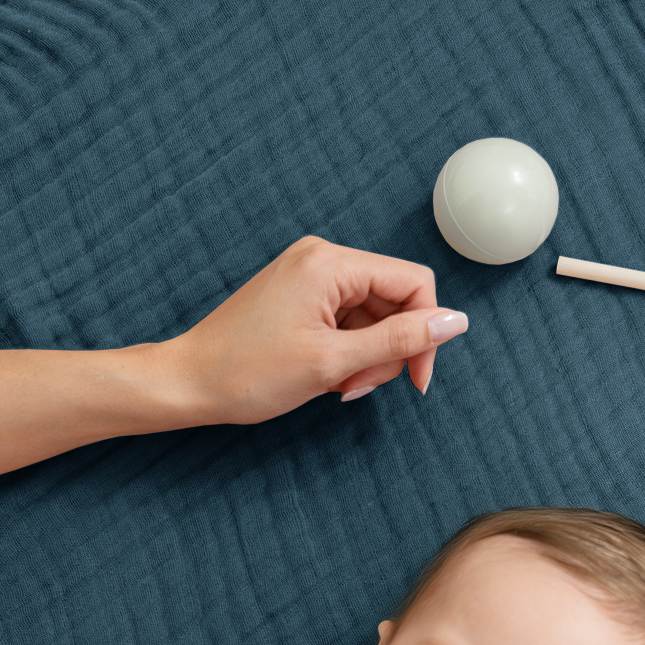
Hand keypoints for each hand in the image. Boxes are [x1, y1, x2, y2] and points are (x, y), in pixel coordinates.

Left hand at [160, 236, 469, 420]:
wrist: (188, 382)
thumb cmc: (247, 373)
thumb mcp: (333, 362)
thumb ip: (399, 340)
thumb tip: (455, 322)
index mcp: (330, 262)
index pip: (413, 283)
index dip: (425, 333)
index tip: (416, 381)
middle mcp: (322, 258)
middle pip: (395, 300)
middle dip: (388, 350)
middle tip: (357, 387)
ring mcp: (309, 275)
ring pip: (373, 316)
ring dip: (367, 358)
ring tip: (336, 387)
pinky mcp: (300, 296)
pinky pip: (347, 321)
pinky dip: (346, 354)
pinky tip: (326, 378)